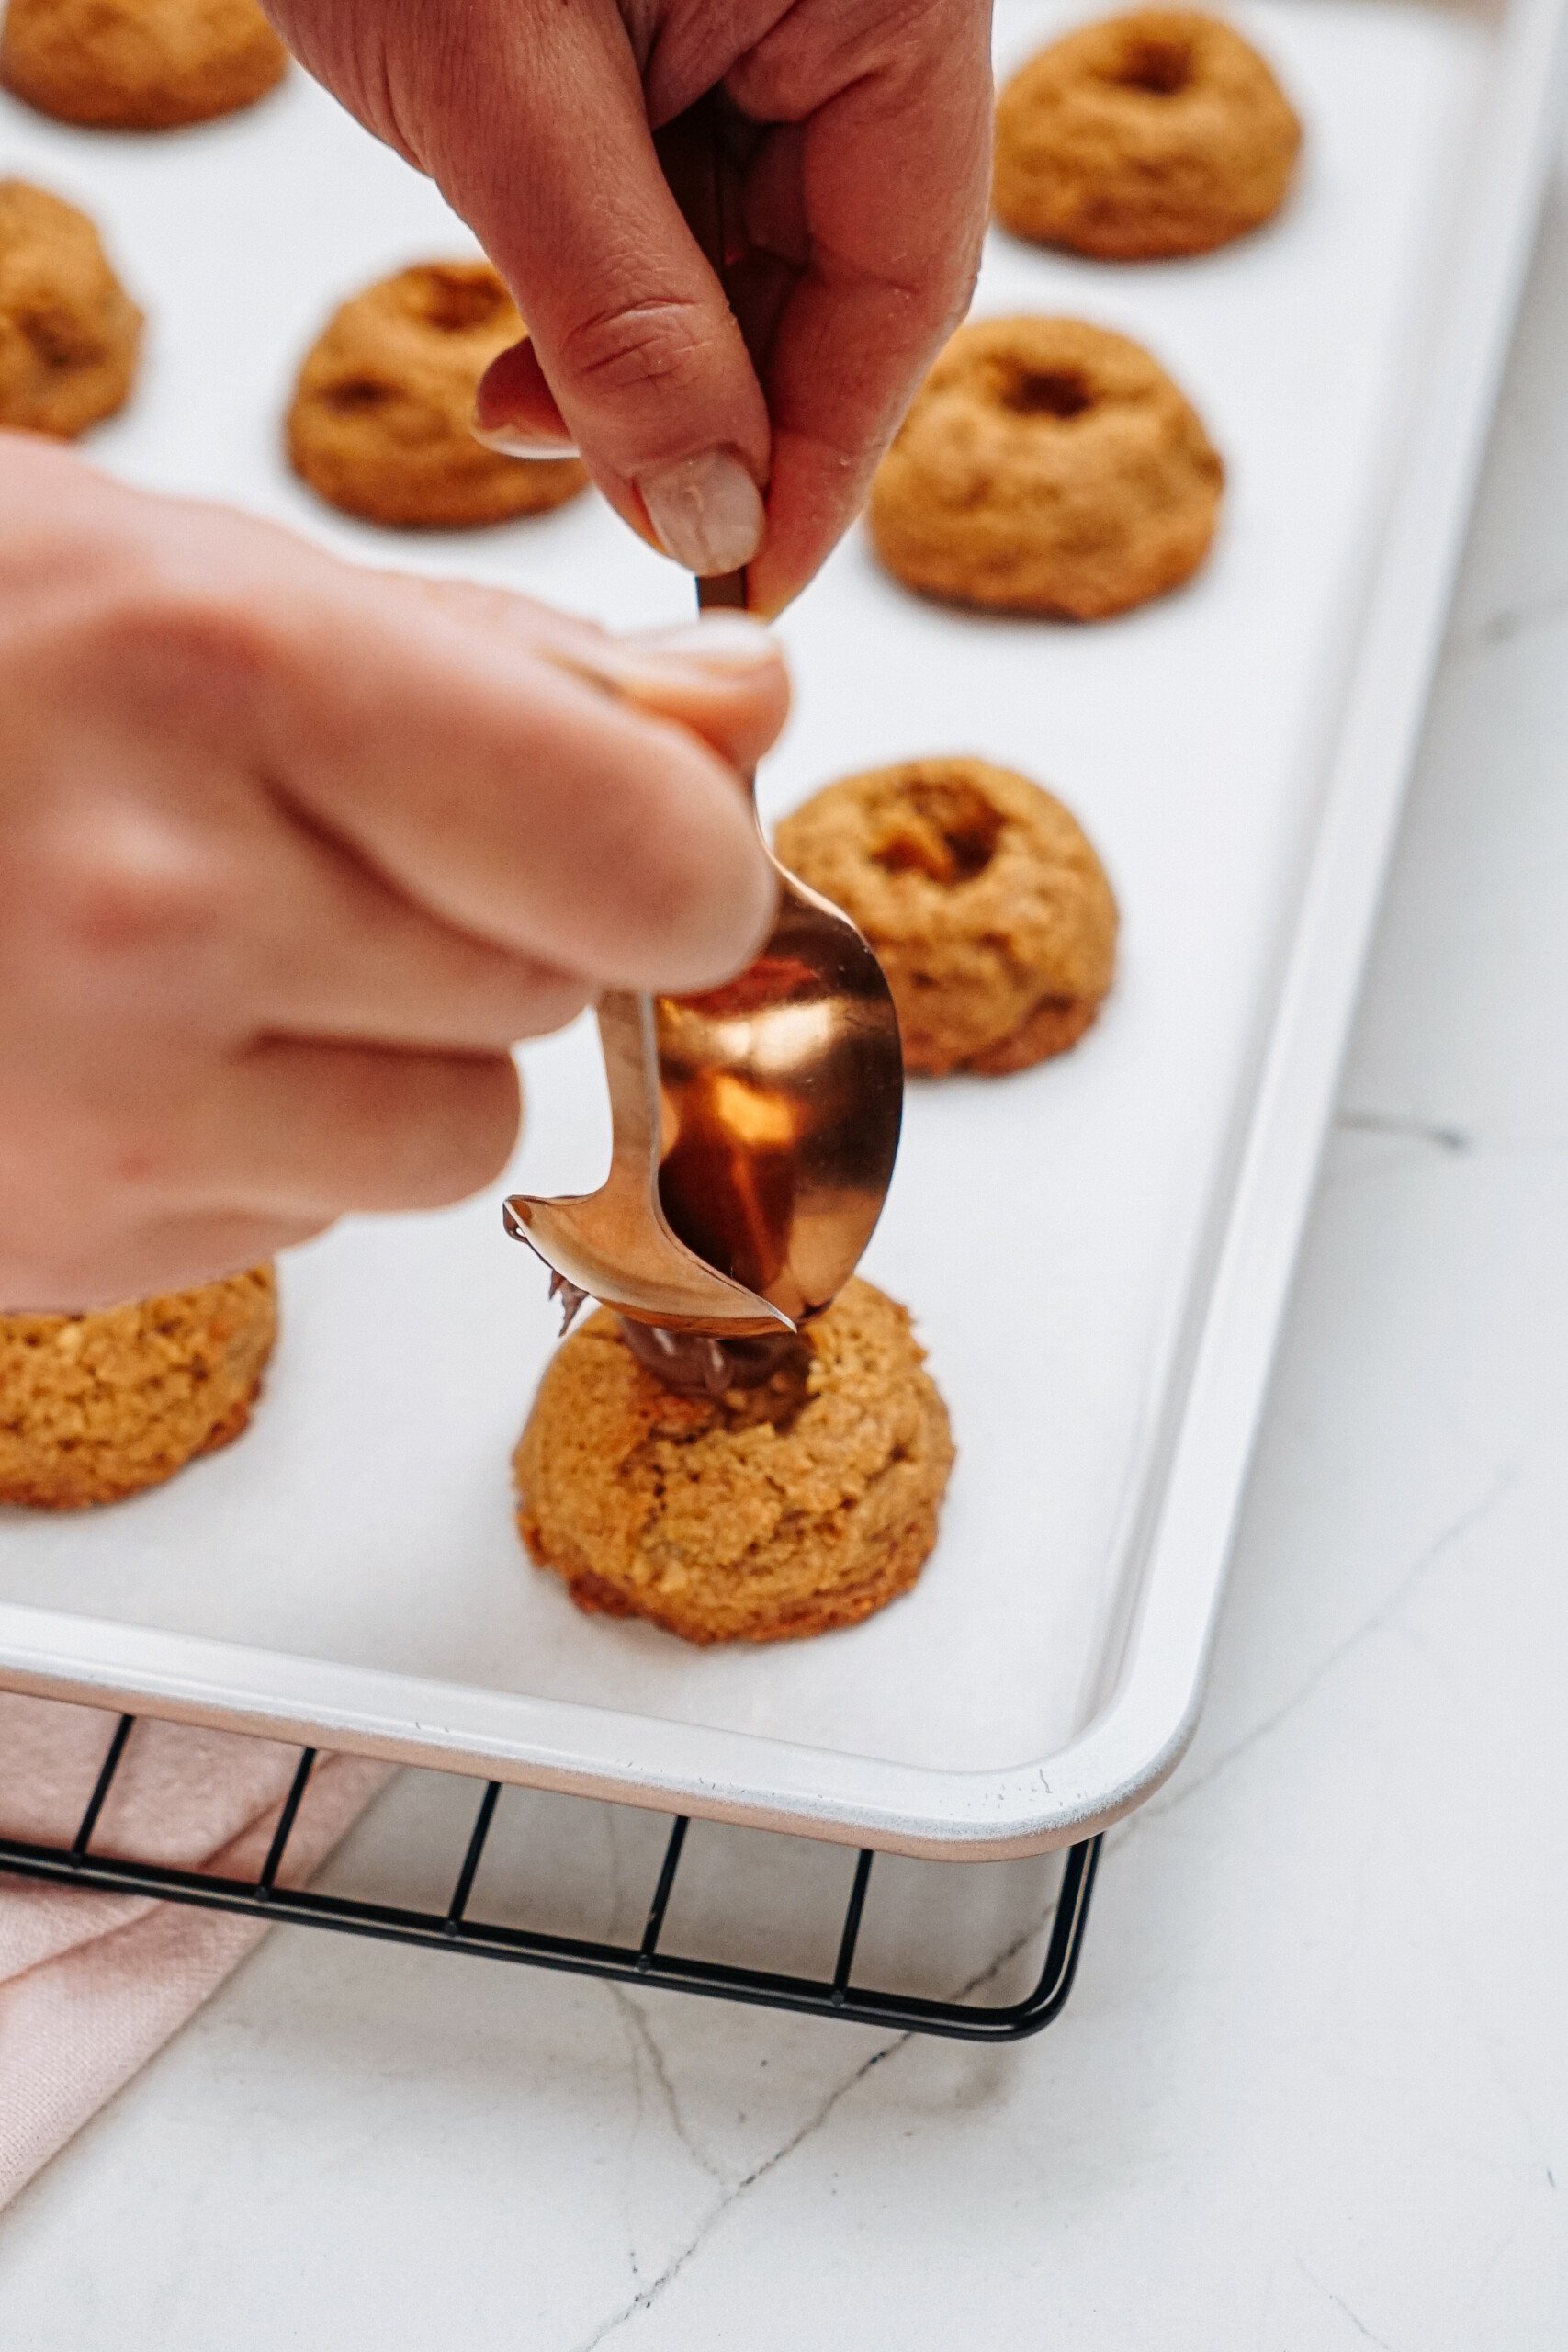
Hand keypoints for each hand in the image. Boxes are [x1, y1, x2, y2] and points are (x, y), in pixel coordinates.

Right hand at [0, 434, 783, 1310]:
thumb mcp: (185, 570)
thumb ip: (500, 666)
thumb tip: (743, 718)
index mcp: (220, 681)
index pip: (650, 855)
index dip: (690, 852)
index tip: (662, 831)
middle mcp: (163, 918)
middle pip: (562, 995)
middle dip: (509, 921)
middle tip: (344, 838)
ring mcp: (102, 1115)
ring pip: (461, 1136)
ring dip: (398, 1046)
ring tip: (216, 938)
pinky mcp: (68, 1245)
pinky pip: (316, 1214)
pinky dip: (277, 1134)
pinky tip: (133, 1031)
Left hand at [264, 0, 993, 613]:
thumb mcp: (506, 87)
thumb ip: (624, 317)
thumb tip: (712, 517)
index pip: (903, 281)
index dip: (826, 457)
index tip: (747, 580)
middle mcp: (856, 11)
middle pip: (838, 284)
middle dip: (719, 415)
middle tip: (618, 509)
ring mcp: (771, 20)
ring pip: (752, 265)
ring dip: (648, 370)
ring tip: (521, 411)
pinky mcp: (683, 38)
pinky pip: (680, 211)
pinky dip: (605, 299)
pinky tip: (521, 350)